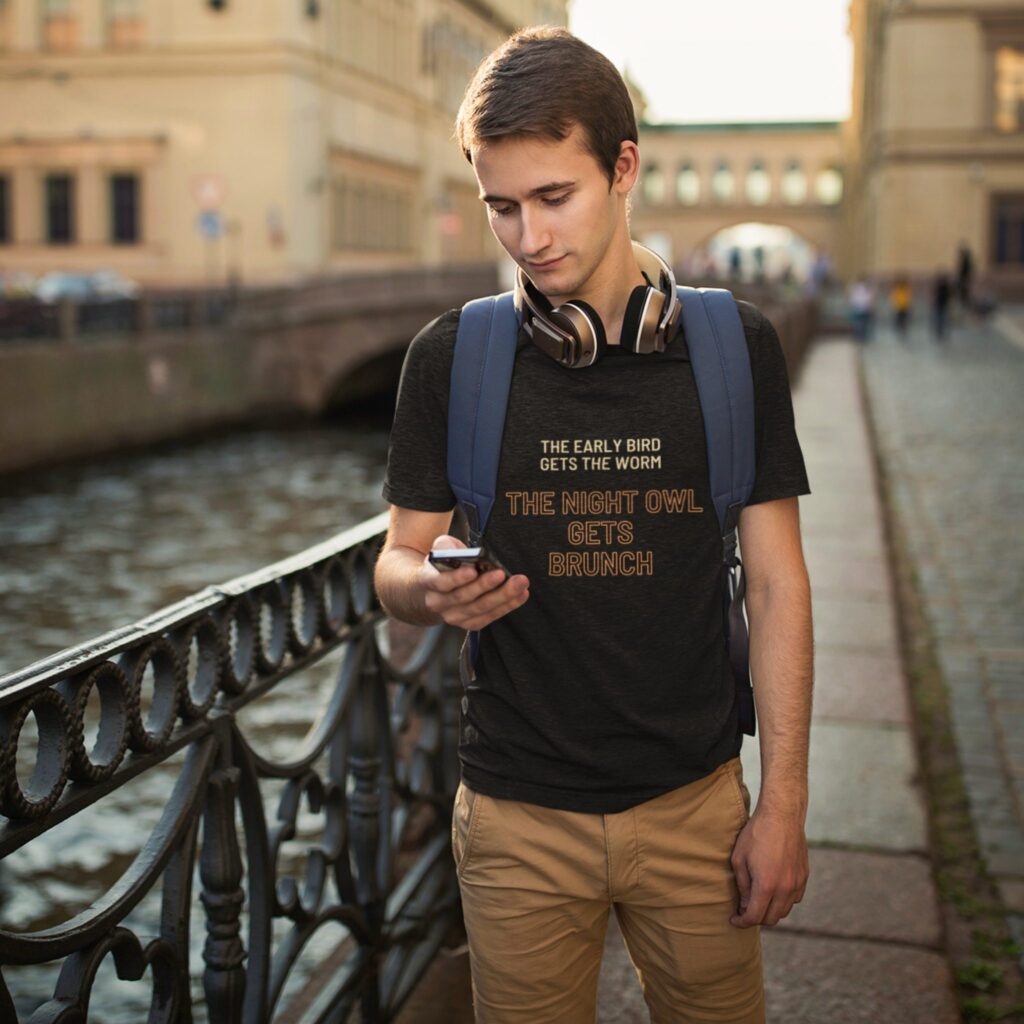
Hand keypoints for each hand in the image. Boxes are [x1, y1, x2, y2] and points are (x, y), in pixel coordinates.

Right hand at [420, 536, 529, 630]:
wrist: (434, 589)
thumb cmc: (442, 564)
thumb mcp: (441, 549)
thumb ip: (450, 548)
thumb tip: (471, 556)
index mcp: (428, 582)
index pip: (440, 582)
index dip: (457, 578)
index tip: (472, 570)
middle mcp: (438, 603)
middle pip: (464, 597)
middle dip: (485, 586)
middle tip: (502, 574)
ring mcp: (453, 617)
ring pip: (480, 609)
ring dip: (502, 596)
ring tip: (520, 583)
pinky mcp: (469, 623)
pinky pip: (490, 616)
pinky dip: (507, 606)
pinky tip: (521, 595)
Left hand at [730, 806, 808, 927]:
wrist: (782, 815)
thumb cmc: (756, 834)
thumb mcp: (739, 858)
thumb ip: (742, 885)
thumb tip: (745, 905)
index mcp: (767, 886)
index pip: (755, 916)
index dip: (742, 922)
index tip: (734, 920)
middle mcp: (785, 889)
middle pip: (771, 918)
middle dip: (756, 918)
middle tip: (744, 910)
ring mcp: (797, 883)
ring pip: (784, 910)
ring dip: (770, 911)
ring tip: (758, 901)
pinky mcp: (804, 876)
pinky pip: (795, 899)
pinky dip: (783, 901)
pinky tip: (773, 891)